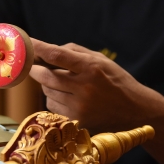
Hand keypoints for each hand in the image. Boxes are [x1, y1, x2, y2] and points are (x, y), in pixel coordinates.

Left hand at [29, 39, 158, 133]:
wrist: (135, 112)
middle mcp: (84, 88)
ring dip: (47, 85)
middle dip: (35, 70)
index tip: (27, 43)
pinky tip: (67, 98)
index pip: (57, 55)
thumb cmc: (115, 81)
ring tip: (62, 84)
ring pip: (47, 92)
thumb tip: (47, 50)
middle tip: (33, 66)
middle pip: (46, 76)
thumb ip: (74, 52)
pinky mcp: (76, 121)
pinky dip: (54, 99)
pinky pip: (52, 106)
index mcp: (91, 68)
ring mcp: (79, 107)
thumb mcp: (101, 60)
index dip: (39, 48)